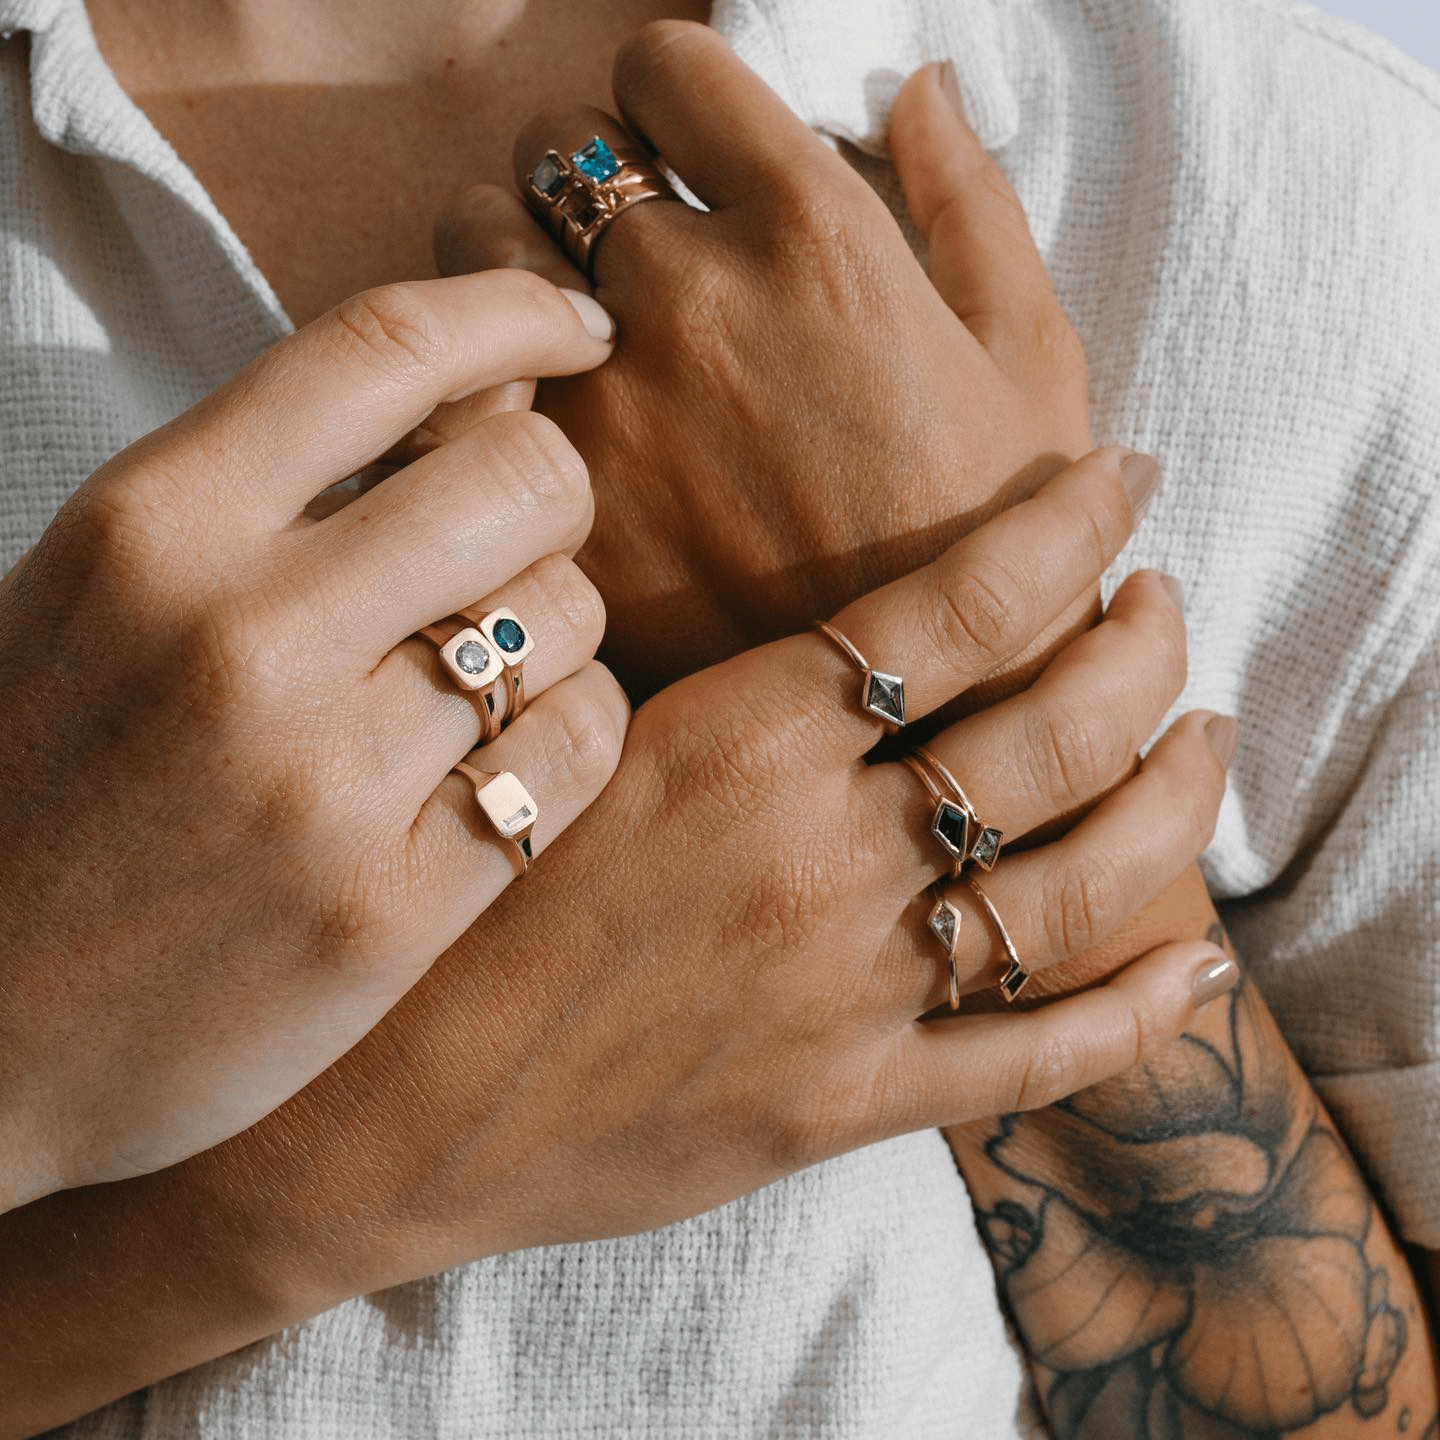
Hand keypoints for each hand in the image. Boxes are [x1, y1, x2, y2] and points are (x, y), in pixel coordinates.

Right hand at [0, 271, 627, 1209]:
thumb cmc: (38, 786)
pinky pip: (580, 751)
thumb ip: (276, 484)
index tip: (579, 327)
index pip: (383, 350)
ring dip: (560, 626)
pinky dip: (574, 731)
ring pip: (571, 617)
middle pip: (525, 478)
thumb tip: (486, 384)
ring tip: (488, 672)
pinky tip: (513, 756)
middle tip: (515, 547)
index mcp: (151, 528)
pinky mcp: (390, 912)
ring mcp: (323, 785)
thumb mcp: (103, 591)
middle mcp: (243, 639)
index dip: (513, 312)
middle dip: (552, 497)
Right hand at [194, 446, 1229, 1297]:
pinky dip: (1138, 1010)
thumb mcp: (536, 730)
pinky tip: (1200, 962)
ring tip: (1208, 737)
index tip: (1125, 480)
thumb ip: (638, 622)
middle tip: (1166, 607)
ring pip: (1083, 879)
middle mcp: (817, 854)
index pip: (963, 602)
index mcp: (739, 739)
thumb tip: (699, 509)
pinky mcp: (847, 1103)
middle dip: (1144, 645)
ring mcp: (847, 987)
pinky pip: (1036, 1058)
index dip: (1072, 530)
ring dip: (1175, 798)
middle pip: (1053, 726)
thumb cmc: (445, 900)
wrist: (387, 1109)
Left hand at [434, 24, 1092, 697]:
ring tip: (564, 326)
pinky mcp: (559, 511)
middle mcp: (691, 299)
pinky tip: (535, 419)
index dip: (671, 92)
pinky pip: (458, 392)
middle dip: (582, 175)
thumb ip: (971, 200)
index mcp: (812, 235)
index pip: (668, 67)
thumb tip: (924, 84)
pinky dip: (480, 383)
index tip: (687, 142)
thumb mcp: (1033, 357)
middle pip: (554, 147)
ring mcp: (608, 407)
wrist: (936, 713)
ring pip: (475, 250)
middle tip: (620, 242)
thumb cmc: (996, 533)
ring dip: (507, 263)